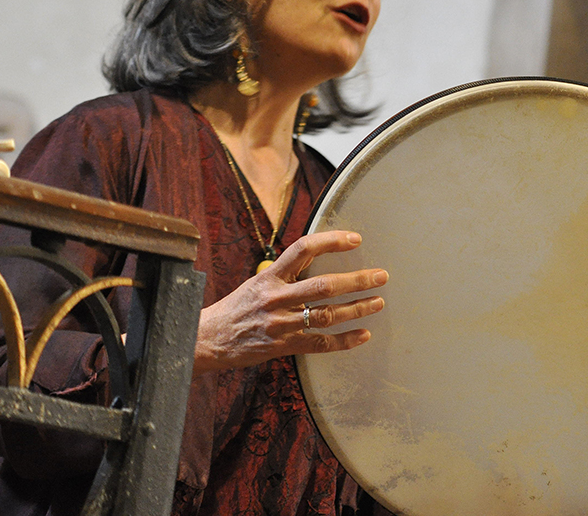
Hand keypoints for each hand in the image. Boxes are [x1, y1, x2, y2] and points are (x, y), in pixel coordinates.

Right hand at [193, 230, 386, 372]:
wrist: (205, 340)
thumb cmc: (234, 309)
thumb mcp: (255, 284)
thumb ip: (284, 276)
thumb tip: (313, 263)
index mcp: (269, 277)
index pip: (304, 249)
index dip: (331, 241)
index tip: (355, 239)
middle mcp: (276, 298)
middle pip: (324, 285)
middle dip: (357, 280)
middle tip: (381, 275)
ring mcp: (281, 324)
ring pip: (327, 314)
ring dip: (357, 308)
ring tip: (378, 302)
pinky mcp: (283, 347)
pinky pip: (320, 343)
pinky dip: (344, 340)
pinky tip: (363, 334)